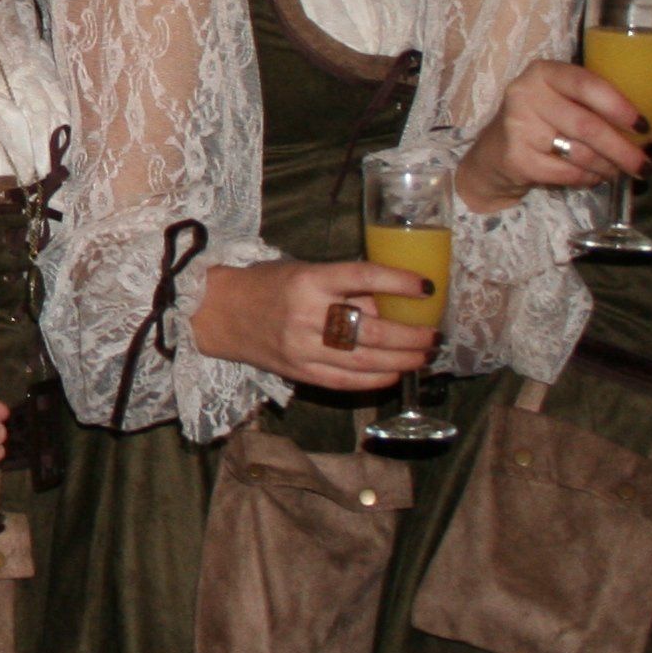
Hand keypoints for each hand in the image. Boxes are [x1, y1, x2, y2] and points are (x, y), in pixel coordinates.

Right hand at [184, 257, 440, 394]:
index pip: (362, 278)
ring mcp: (302, 348)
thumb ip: (345, 286)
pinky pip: (346, 381)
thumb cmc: (266, 285)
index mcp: (308, 280)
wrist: (217, 313)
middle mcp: (306, 315)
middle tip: (434, 333)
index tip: (427, 286)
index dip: (399, 283)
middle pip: (372, 330)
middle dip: (411, 335)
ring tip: (424, 355)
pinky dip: (376, 379)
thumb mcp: (305, 271)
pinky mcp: (299, 372)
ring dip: (402, 360)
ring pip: (364, 360)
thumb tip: (391, 303)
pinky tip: (395, 373)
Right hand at [455, 60, 651, 213]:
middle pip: (587, 125)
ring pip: (579, 152)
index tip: (645, 125)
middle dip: (623, 149)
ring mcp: (517, 126)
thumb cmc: (549, 120)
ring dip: (608, 166)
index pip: (587, 84)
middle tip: (646, 165)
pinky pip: (565, 173)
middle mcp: (526, 93)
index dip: (619, 105)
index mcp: (546, 71)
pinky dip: (587, 178)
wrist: (498, 151)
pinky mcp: (515, 157)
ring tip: (620, 170)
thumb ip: (624, 113)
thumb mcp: (580, 106)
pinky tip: (594, 176)